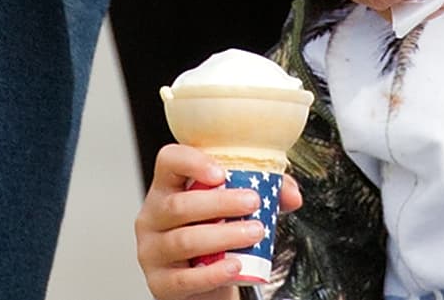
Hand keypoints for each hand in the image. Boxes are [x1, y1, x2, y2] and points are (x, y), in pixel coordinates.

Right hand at [136, 145, 301, 298]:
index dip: (192, 162)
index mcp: (166, 186)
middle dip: (220, 203)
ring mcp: (152, 250)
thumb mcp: (230, 207)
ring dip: (223, 236)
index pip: (169, 161)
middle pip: (179, 204)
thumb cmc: (212, 232)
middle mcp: (152, 215)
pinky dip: (213, 273)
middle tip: (253, 202)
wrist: (199, 279)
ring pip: (183, 240)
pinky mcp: (159, 283)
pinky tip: (235, 267)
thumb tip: (291, 194)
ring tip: (254, 232)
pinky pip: (184, 279)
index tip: (222, 172)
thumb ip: (262, 192)